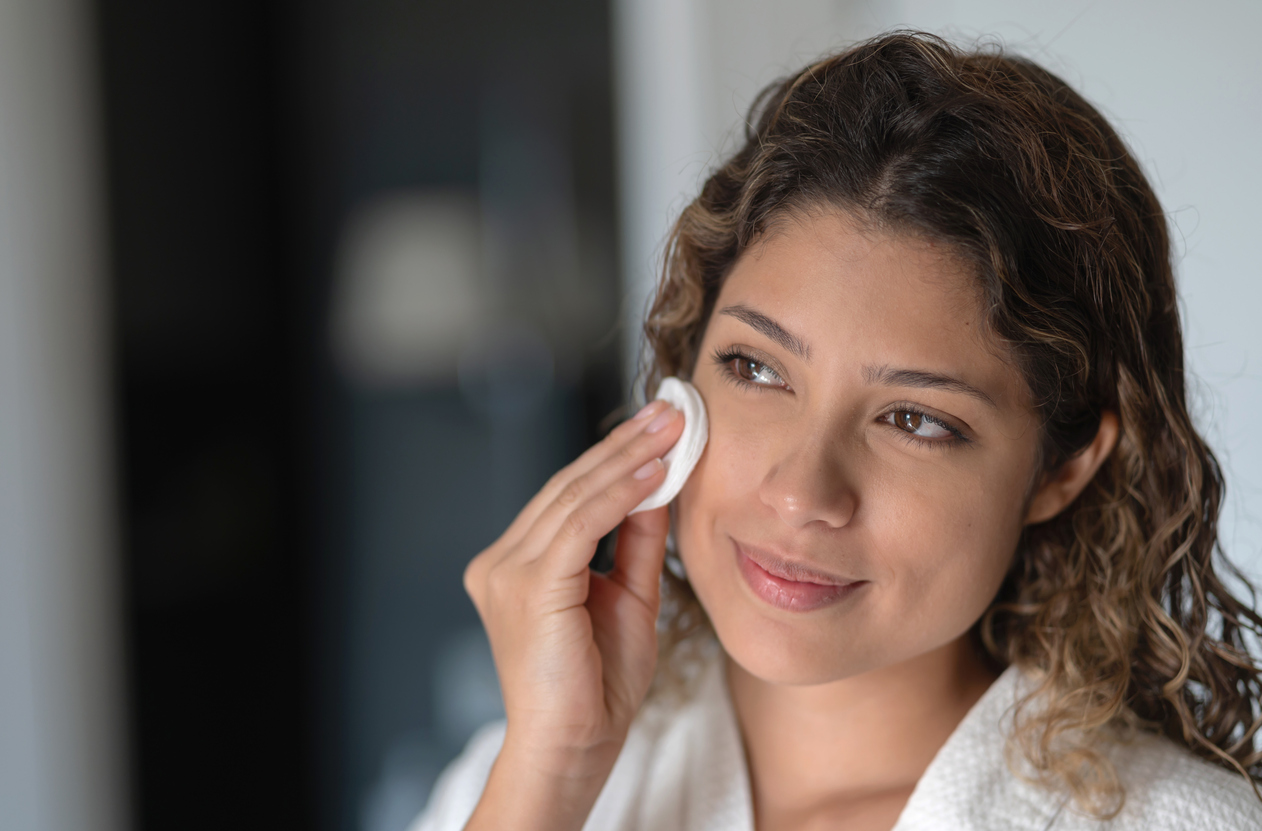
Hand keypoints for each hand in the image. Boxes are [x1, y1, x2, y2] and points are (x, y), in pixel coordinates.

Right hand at [464, 399, 683, 777]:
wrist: (573, 750)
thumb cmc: (597, 688)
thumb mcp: (629, 597)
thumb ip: (636, 542)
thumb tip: (659, 486)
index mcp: (517, 565)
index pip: (569, 496)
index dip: (616, 457)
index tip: (661, 427)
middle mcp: (502, 561)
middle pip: (569, 486)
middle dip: (626, 444)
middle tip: (672, 410)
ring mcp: (507, 571)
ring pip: (575, 496)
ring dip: (630, 459)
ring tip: (673, 429)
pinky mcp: (528, 585)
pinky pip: (580, 524)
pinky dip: (621, 494)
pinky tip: (656, 474)